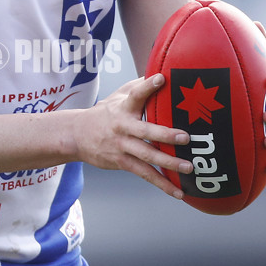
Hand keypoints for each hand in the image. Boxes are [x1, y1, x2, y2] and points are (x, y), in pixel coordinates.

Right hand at [78, 74, 192, 198]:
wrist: (76, 135)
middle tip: (185, 138)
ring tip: (188, 167)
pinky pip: (144, 174)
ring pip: (147, 156)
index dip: (148, 86)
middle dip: (165, 135)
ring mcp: (122, 146)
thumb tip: (163, 73)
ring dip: (168, 163)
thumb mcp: (118, 96)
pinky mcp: (121, 162)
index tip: (161, 79)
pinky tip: (178, 192)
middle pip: (145, 131)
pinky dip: (162, 183)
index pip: (136, 94)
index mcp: (123, 107)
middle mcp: (122, 127)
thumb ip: (139, 86)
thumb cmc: (104, 113)